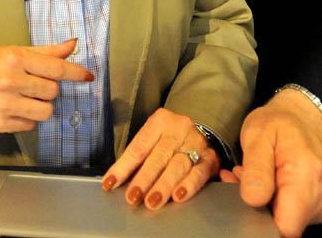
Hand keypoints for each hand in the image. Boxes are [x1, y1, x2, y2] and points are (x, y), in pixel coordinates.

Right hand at [0, 38, 92, 132]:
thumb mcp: (15, 50)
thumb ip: (47, 52)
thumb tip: (73, 45)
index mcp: (16, 59)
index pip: (55, 68)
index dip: (75, 73)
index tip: (88, 76)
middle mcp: (10, 82)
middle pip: (53, 92)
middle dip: (49, 88)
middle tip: (36, 83)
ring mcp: (4, 105)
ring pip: (45, 112)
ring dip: (41, 105)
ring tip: (26, 97)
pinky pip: (29, 125)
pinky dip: (27, 117)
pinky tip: (14, 107)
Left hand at [101, 107, 218, 209]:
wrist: (201, 132)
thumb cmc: (170, 140)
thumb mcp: (153, 139)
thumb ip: (138, 157)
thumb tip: (115, 180)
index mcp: (160, 120)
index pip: (139, 146)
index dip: (124, 166)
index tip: (110, 183)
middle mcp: (179, 128)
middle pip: (159, 156)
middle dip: (144, 178)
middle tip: (133, 196)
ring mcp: (196, 142)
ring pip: (178, 165)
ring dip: (163, 185)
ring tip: (152, 201)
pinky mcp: (211, 158)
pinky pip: (199, 173)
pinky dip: (189, 185)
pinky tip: (178, 196)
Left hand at [219, 89, 321, 237]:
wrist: (306, 114)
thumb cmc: (280, 121)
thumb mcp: (258, 134)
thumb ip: (256, 168)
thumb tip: (252, 200)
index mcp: (308, 176)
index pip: (286, 227)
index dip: (259, 220)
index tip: (243, 196)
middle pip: (285, 224)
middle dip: (257, 207)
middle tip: (239, 178)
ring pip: (288, 220)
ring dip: (264, 204)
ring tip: (250, 175)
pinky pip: (295, 214)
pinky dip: (275, 202)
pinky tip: (265, 182)